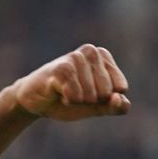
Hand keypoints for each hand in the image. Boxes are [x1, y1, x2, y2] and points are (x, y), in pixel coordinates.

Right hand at [12, 44, 129, 120]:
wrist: (36, 101)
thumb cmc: (68, 99)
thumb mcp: (96, 107)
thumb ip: (114, 106)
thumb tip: (121, 99)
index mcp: (103, 56)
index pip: (120, 88)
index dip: (105, 99)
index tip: (89, 92)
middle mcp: (91, 51)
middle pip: (107, 93)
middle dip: (91, 101)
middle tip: (75, 92)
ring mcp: (75, 58)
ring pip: (91, 96)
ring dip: (77, 101)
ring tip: (65, 91)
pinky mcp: (61, 68)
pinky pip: (76, 96)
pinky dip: (68, 101)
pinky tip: (58, 92)